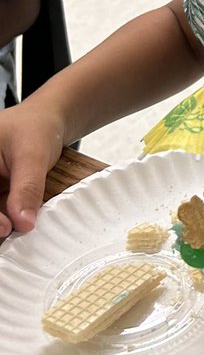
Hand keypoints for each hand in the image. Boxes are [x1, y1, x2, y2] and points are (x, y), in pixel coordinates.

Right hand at [0, 102, 65, 236]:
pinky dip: (9, 220)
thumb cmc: (35, 128)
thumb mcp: (33, 155)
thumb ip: (27, 188)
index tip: (5, 227)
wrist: (48, 123)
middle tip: (11, 231)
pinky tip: (20, 225)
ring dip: (2, 223)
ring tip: (17, 230)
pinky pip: (0, 212)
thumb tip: (23, 221)